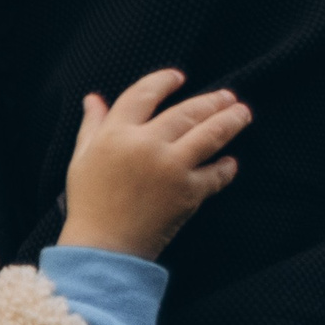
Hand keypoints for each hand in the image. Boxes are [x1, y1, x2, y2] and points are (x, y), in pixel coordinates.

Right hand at [59, 68, 251, 259]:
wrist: (104, 247)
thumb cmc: (89, 202)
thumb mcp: (82, 158)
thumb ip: (93, 125)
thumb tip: (94, 99)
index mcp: (117, 133)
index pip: (144, 95)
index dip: (163, 81)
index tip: (178, 77)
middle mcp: (146, 145)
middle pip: (186, 112)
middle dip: (211, 102)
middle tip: (228, 96)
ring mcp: (171, 168)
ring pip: (209, 135)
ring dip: (230, 122)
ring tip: (243, 113)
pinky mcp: (189, 192)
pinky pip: (215, 174)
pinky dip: (225, 168)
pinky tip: (230, 162)